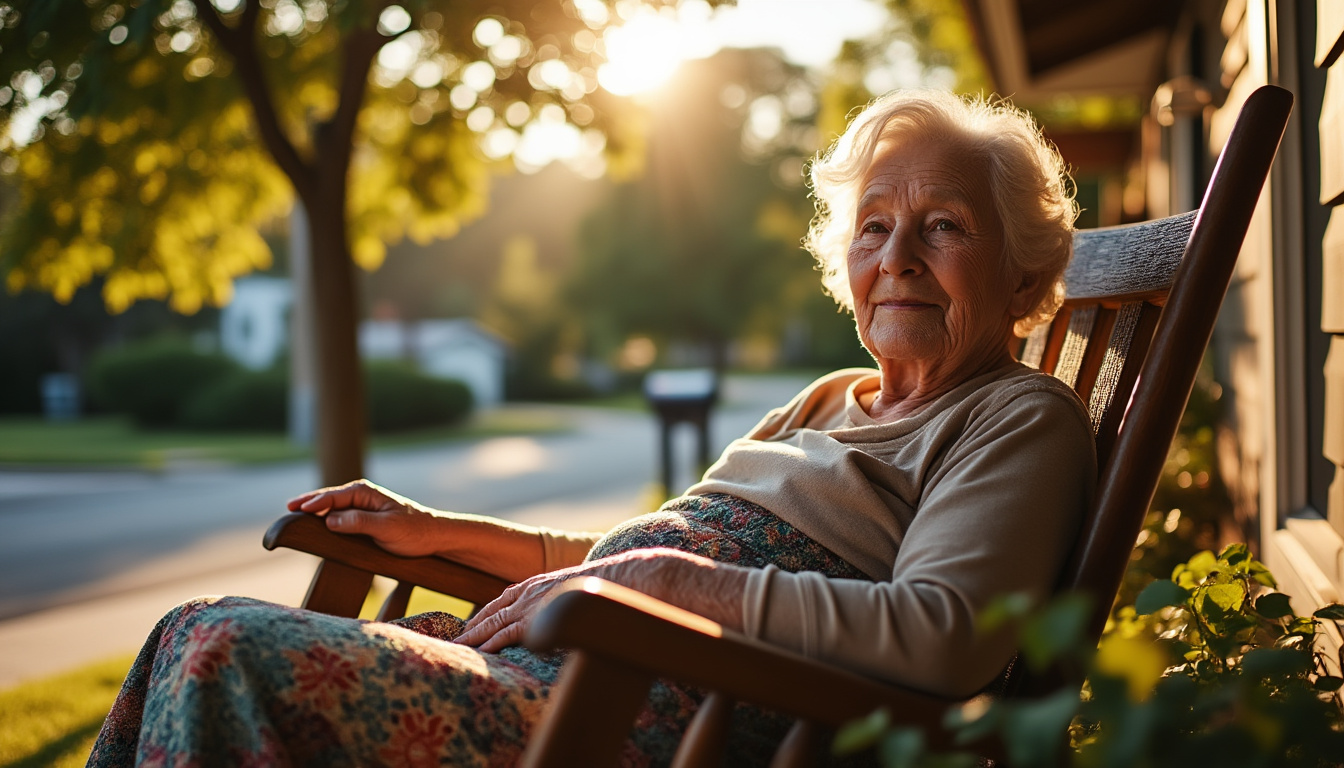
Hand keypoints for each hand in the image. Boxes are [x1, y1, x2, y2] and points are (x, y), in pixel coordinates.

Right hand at [287, 479, 441, 557]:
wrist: (432, 535)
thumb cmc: (414, 531)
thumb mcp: (387, 528)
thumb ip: (359, 522)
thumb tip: (330, 519)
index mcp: (365, 492)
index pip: (333, 496)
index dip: (314, 502)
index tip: (296, 509)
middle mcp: (361, 495)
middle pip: (328, 497)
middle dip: (308, 502)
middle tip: (287, 508)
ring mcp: (361, 505)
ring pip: (332, 506)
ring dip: (315, 509)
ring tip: (294, 513)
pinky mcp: (362, 517)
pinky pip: (339, 515)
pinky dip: (325, 517)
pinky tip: (315, 523)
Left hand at [454, 553, 650, 652]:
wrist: (618, 581)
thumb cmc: (607, 587)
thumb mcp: (580, 590)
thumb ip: (567, 600)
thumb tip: (573, 614)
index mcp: (539, 582)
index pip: (506, 597)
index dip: (489, 611)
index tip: (476, 622)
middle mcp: (530, 591)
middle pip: (493, 610)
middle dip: (474, 624)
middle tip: (457, 637)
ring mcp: (532, 604)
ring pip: (493, 623)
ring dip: (473, 635)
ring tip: (457, 646)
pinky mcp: (537, 620)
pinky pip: (506, 634)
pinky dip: (490, 643)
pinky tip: (479, 651)